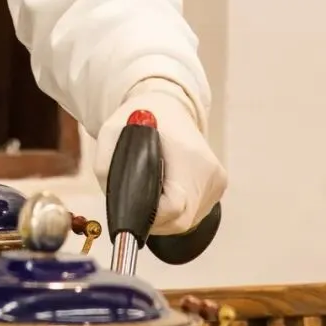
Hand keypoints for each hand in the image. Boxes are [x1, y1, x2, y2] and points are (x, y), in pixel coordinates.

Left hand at [94, 82, 226, 235]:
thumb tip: (117, 204)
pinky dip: (178, 210)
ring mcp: (217, 180)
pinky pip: (195, 212)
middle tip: (136, 205)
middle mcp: (208, 171)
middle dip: (154, 220)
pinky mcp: (219, 186)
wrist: (168, 104)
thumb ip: (107, 168)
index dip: (150, 216)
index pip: (173, 207)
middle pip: (181, 220)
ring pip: (189, 220)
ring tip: (150, 193)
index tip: (134, 207)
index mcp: (186, 155)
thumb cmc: (138, 118)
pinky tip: (165, 191)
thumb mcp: (110, 132)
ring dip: (166, 217)